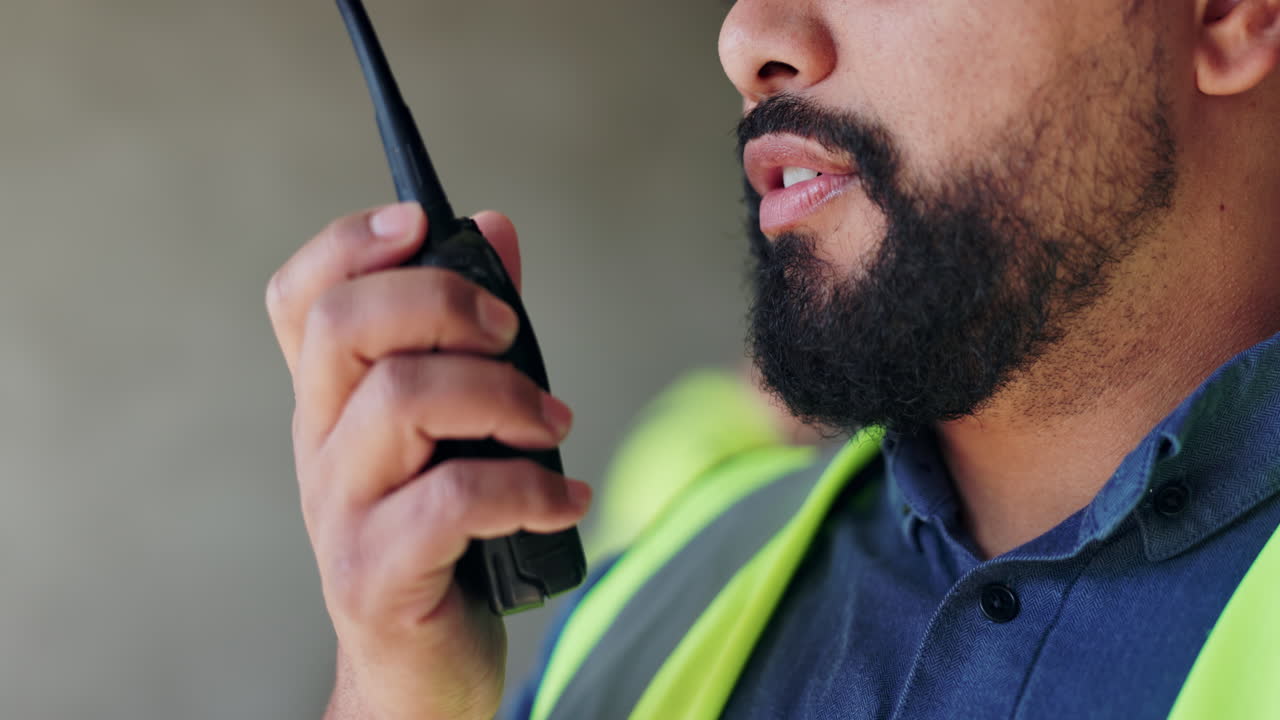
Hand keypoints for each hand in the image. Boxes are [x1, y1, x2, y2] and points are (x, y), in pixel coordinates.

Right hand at [266, 203, 590, 718]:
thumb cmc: (445, 542)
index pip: (302, 297)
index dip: (351, 242)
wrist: (417, 675)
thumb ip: (475, 331)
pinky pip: (455, 499)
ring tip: (553, 427)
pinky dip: (530, 488)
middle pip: (346, 325)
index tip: (422, 222)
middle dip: (446, 304)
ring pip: (404, 399)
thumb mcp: (458, 428)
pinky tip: (564, 500)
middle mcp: (320, 447)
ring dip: (505, 396)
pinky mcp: (376, 574)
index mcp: (332, 403)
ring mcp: (339, 511)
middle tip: (513, 337)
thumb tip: (496, 229)